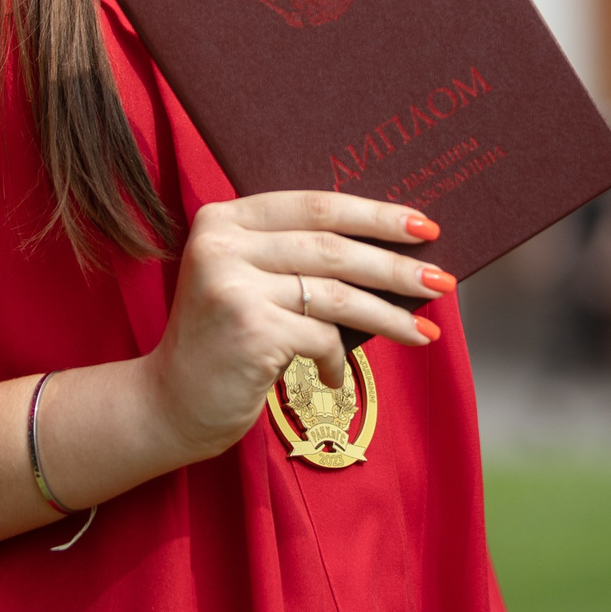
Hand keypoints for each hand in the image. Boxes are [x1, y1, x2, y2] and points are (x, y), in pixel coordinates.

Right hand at [143, 191, 451, 464]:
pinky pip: (321, 338)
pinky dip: (337, 360)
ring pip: (336, 293)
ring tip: (425, 332)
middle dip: (394, 264)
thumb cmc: (224, 343)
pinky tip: (333, 375)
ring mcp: (233, 286)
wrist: (168, 405)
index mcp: (223, 219)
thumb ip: (295, 259)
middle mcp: (222, 244)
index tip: (424, 226)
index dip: (375, 214)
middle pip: (332, 246)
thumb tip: (390, 252)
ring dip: (388, 314)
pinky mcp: (249, 330)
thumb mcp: (249, 284)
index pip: (315, 205)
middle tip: (442, 278)